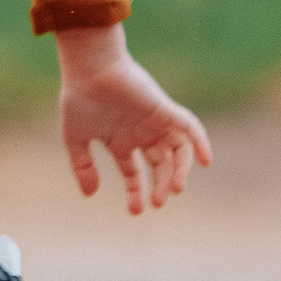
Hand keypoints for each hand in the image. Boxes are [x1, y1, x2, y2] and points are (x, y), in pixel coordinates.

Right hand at [57, 40, 212, 214]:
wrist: (89, 68)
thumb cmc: (80, 98)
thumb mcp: (75, 138)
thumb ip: (82, 166)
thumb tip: (89, 195)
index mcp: (120, 140)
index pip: (134, 172)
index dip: (136, 192)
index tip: (136, 211)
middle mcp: (141, 133)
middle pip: (160, 165)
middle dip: (161, 185)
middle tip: (158, 202)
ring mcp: (154, 121)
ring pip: (177, 150)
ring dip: (180, 170)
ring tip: (175, 189)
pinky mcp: (164, 109)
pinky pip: (189, 126)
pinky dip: (200, 141)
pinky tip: (206, 161)